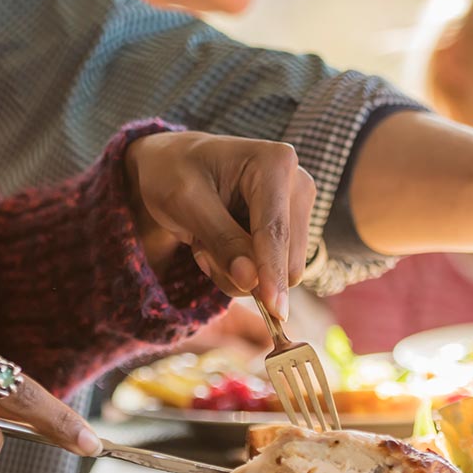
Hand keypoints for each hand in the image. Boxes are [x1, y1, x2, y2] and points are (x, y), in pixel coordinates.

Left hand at [124, 132, 314, 318]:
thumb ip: (221, 241)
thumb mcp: (185, 203)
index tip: (275, 309)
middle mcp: (297, 183)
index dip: (273, 271)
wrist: (174, 163)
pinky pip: (273, 272)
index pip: (275, 230)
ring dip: (237, 270)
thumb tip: (252, 281)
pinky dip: (241, 269)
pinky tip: (220, 242)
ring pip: (282, 273)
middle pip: (288, 258)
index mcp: (275, 163)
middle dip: (242, 269)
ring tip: (207, 238)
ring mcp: (298, 208)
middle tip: (201, 245)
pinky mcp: (292, 229)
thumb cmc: (174, 173)